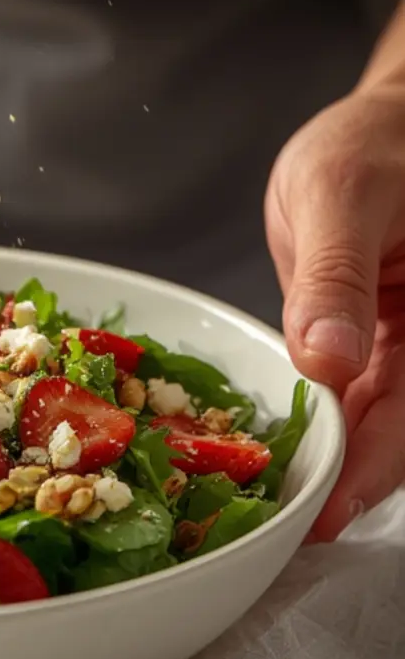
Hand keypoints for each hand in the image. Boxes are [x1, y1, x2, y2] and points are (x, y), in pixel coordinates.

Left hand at [265, 84, 404, 539]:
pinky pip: (360, 403)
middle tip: (282, 533)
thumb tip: (327, 360)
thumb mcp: (343, 191)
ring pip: (383, 428)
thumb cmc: (376, 143)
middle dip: (349, 486)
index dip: (375, 469)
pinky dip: (324, 430)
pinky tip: (284, 457)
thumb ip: (335, 276)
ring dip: (334, 468)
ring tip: (273, 509)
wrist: (384, 126)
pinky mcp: (385, 350)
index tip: (325, 513)